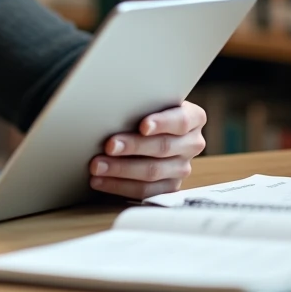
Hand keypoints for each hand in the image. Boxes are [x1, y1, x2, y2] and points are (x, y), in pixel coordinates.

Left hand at [89, 101, 206, 200]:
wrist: (153, 129)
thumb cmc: (146, 109)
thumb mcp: (149, 100)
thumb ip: (140, 103)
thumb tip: (110, 106)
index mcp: (194, 118)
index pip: (181, 121)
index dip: (162, 123)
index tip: (142, 126)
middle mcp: (192, 143)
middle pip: (163, 147)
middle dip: (133, 147)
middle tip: (109, 146)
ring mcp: (182, 167)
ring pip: (153, 172)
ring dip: (121, 169)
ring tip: (97, 166)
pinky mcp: (169, 186)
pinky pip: (145, 191)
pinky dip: (119, 186)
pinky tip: (100, 181)